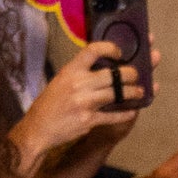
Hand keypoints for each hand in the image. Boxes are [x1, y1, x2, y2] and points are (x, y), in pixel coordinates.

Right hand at [16, 39, 149, 154]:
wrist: (37, 129)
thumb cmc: (50, 104)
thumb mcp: (60, 81)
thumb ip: (80, 73)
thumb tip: (105, 66)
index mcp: (70, 71)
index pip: (93, 50)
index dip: (110, 48)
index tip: (120, 52)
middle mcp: (79, 84)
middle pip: (114, 74)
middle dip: (131, 74)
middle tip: (136, 76)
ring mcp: (85, 102)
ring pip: (118, 93)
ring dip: (133, 93)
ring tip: (140, 92)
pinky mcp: (89, 120)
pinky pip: (114, 115)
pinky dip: (126, 114)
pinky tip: (132, 111)